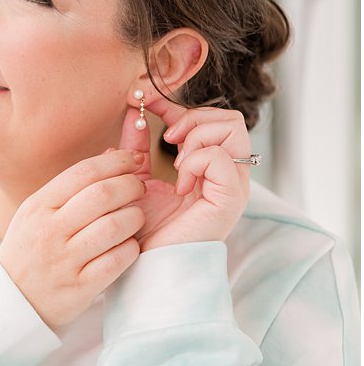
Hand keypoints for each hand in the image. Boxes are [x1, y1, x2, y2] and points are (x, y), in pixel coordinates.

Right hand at [0, 149, 146, 330]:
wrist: (11, 302)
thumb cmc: (30, 251)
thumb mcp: (35, 215)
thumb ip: (70, 188)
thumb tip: (111, 155)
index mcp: (38, 207)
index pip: (84, 172)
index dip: (117, 162)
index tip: (135, 161)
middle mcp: (49, 231)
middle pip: (104, 194)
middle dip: (132, 186)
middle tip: (140, 189)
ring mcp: (64, 260)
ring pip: (116, 226)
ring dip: (135, 218)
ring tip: (135, 219)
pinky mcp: (80, 287)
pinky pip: (118, 259)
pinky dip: (131, 248)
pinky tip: (128, 246)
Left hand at [120, 94, 251, 250]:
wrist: (147, 266)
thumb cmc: (144, 231)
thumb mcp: (136, 180)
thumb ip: (136, 149)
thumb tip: (132, 115)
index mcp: (209, 169)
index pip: (207, 120)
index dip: (174, 105)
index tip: (144, 99)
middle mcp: (228, 174)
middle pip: (228, 118)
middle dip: (192, 119)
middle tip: (167, 141)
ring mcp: (234, 184)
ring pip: (231, 129)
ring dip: (195, 138)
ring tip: (176, 165)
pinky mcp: (232, 197)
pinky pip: (220, 157)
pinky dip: (194, 162)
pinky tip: (180, 186)